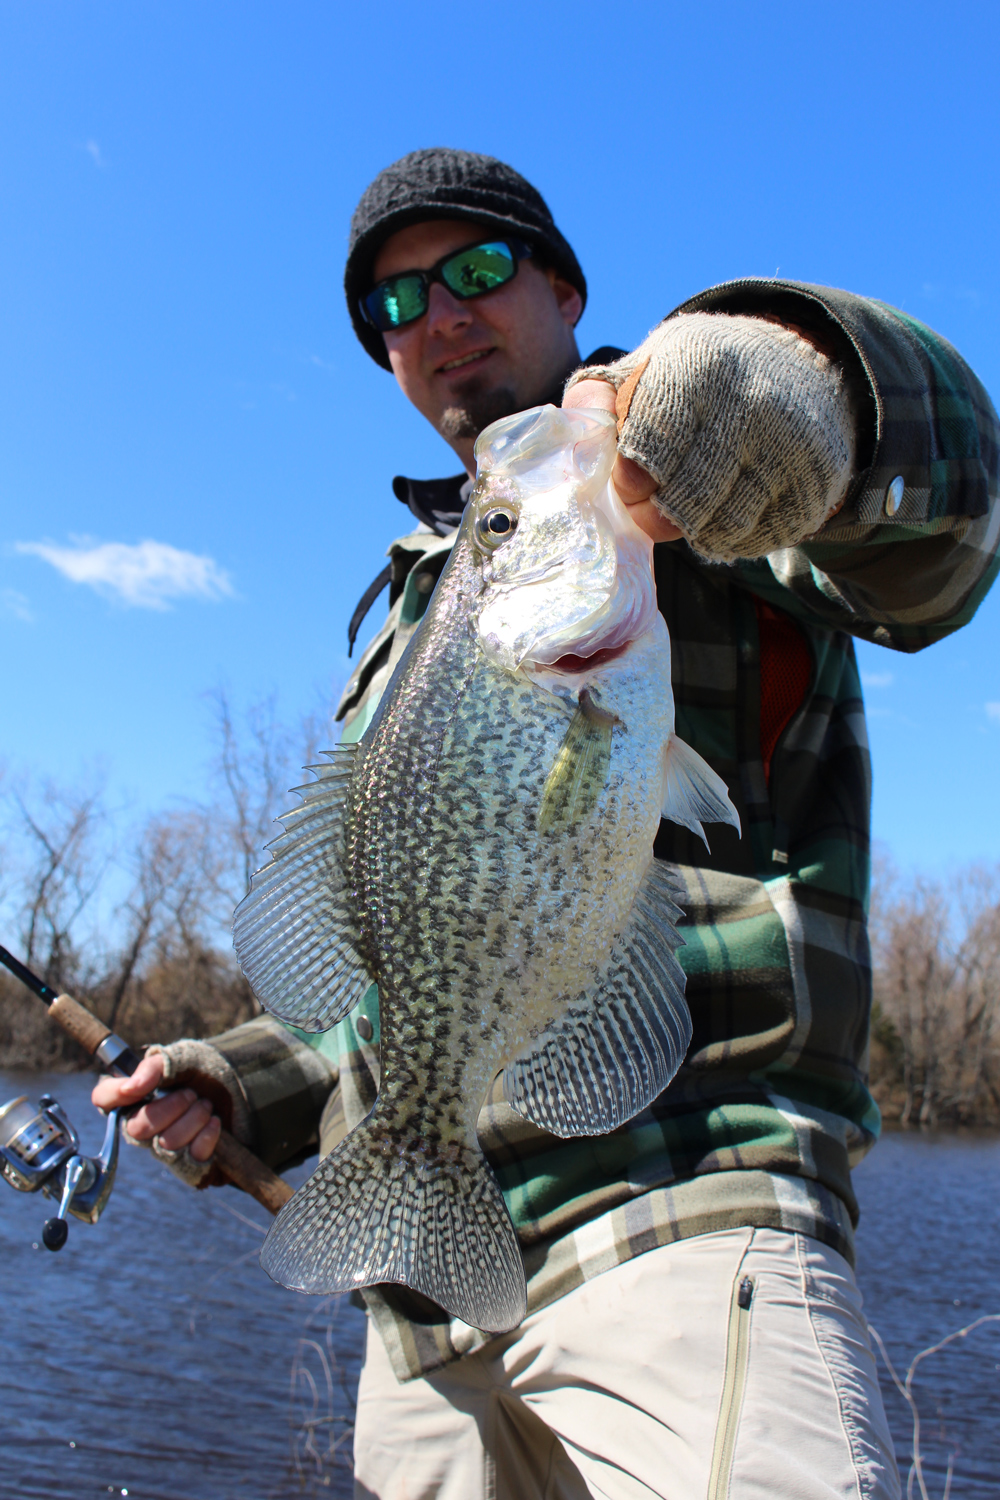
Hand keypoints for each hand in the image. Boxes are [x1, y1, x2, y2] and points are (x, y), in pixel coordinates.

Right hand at [92, 1052, 220, 1161]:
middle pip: (137, 1128)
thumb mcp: (185, 1057)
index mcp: (136, 1096)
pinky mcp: (188, 1164)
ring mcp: (165, 1147)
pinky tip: (215, 1124)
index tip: (137, 1087)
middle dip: (170, 1107)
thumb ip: (156, 1065)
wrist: (245, 1088)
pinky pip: (189, 1159)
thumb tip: (133, 1085)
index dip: (114, 1094)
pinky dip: (207, 1137)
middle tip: (191, 1093)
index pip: (105, 1099)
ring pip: (166, 1144)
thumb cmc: (208, 1072)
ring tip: (206, 1105)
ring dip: (193, 1119)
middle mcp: (145, 1125)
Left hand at [565, 314, 855, 561]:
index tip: (627, 486)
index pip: (646, 453)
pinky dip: (731, 538)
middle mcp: (749, 406)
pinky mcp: (813, 486)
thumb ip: (601, 395)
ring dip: (693, 530)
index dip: (628, 483)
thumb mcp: (653, 363)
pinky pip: (755, 540)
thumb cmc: (703, 375)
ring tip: (687, 509)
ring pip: (719, 527)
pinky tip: (724, 514)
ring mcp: (788, 448)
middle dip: (654, 517)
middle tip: (648, 513)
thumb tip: (571, 429)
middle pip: (682, 501)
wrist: (803, 367)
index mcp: (697, 369)